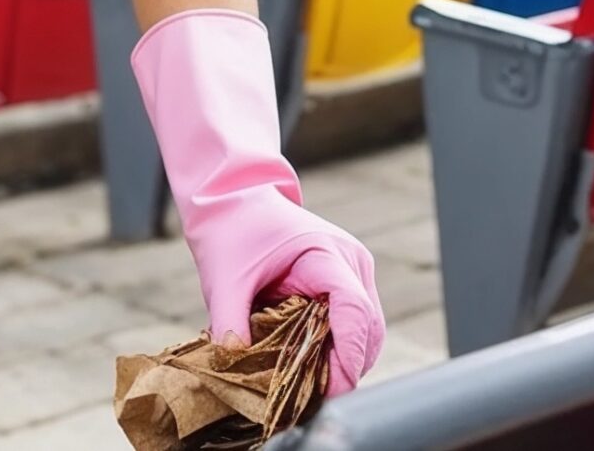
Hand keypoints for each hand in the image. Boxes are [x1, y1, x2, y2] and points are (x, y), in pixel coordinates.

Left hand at [185, 207, 383, 393]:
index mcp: (326, 254)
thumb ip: (229, 322)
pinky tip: (313, 364)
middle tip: (314, 398)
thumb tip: (235, 365)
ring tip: (312, 386)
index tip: (332, 389)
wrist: (234, 196)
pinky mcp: (346, 280)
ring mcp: (354, 271)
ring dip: (345, 360)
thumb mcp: (224, 278)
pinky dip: (339, 347)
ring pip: (367, 331)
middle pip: (369, 329)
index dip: (348, 354)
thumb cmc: (232, 229)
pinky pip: (354, 323)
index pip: (354, 311)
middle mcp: (351, 262)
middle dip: (348, 367)